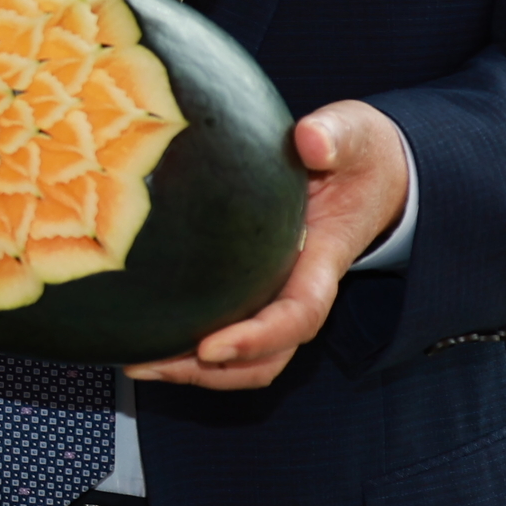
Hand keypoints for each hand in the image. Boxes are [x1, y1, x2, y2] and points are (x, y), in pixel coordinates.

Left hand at [129, 98, 409, 390]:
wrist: (368, 170)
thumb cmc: (358, 154)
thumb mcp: (353, 135)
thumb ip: (334, 136)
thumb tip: (308, 140)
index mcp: (325, 259)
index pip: (298, 314)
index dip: (258, 337)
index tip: (212, 347)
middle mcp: (300, 287)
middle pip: (267, 354)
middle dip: (212, 370)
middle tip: (149, 365)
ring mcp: (277, 291)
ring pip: (248, 356)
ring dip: (194, 370)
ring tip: (137, 364)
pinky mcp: (254, 286)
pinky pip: (228, 329)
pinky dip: (190, 344)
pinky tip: (144, 336)